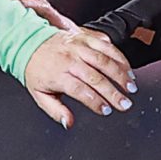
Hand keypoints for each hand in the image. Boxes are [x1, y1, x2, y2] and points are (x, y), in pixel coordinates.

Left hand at [11, 0, 136, 127]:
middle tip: (125, 104)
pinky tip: (127, 69)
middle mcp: (70, 59)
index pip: (80, 90)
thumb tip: (69, 123)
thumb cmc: (36, 70)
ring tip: (131, 87)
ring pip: (104, 60)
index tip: (106, 110)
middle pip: (96, 77)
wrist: (30, 42)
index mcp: (58, 75)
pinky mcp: (86, 36)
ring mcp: (79, 46)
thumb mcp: (39, 95)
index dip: (95, 101)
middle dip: (113, 92)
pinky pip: (106, 45)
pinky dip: (119, 57)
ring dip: (120, 74)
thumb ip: (56, 111)